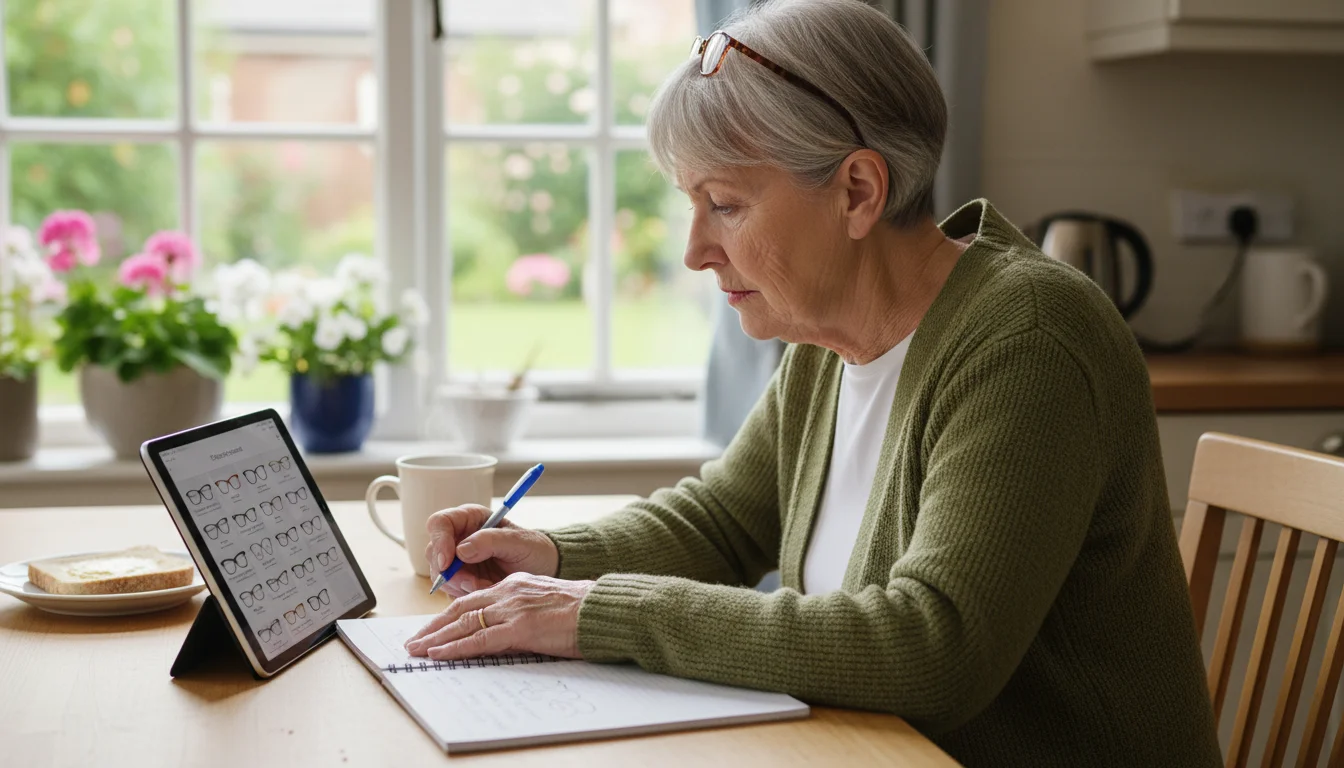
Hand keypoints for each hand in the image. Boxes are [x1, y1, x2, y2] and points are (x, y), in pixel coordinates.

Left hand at [404, 573, 593, 659]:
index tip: (433, 628)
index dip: (449, 615)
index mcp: (515, 585)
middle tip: (414, 641)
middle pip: (460, 609)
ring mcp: (513, 609)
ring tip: (417, 650)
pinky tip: (440, 655)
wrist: (602, 609)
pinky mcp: (520, 628)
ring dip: (436, 638)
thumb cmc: (581, 611)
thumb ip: (522, 612)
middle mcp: (509, 592)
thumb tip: (506, 631)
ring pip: (464, 624)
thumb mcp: (545, 604)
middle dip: (433, 627)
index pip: (473, 599)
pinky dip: (456, 648)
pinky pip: (480, 640)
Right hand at [424, 504, 558, 595]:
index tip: (448, 562)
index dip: (439, 541)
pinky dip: (466, 595)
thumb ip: (490, 541)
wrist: (543, 569)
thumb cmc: (534, 549)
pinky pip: (452, 591)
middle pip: (434, 553)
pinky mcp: (461, 580)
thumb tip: (461, 549)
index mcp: (470, 519)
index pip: (439, 523)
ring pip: (440, 576)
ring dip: (461, 586)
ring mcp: (457, 560)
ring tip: (488, 585)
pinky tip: (486, 590)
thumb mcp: (519, 542)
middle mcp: (458, 537)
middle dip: (451, 572)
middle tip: (474, 582)